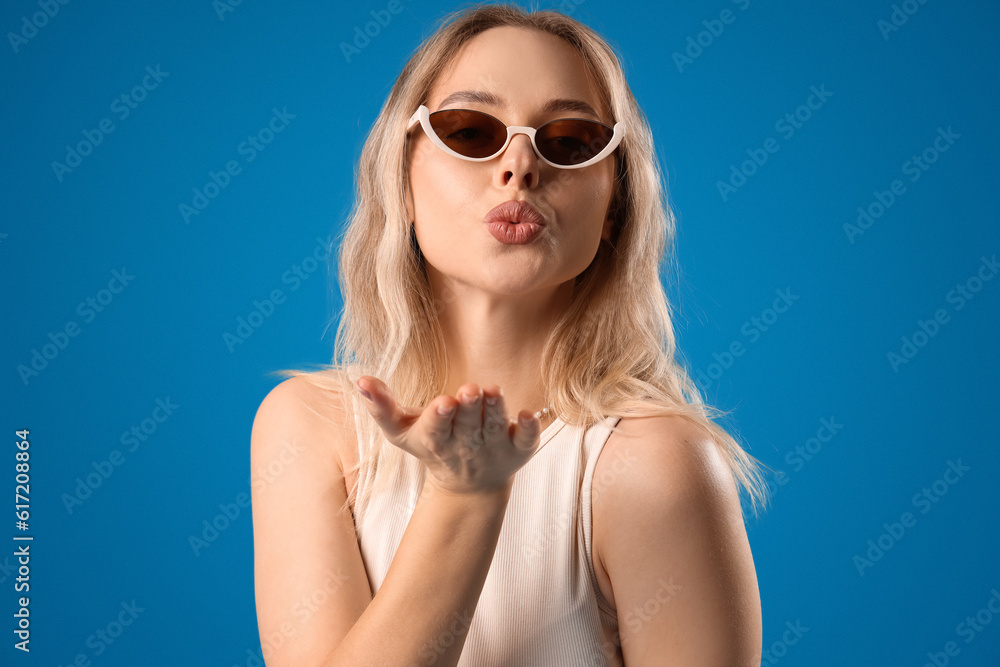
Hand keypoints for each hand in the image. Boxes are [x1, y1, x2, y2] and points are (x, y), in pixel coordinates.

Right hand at [354, 376, 541, 494]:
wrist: (470, 486)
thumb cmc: (432, 445)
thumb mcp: (401, 431)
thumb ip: (381, 406)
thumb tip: (359, 378)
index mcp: (437, 440)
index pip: (435, 430)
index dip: (439, 417)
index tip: (442, 403)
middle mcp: (466, 444)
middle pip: (468, 425)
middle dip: (469, 407)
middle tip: (470, 389)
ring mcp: (494, 446)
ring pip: (496, 427)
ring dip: (496, 409)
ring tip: (494, 390)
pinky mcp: (519, 448)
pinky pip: (527, 440)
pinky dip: (531, 429)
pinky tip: (531, 413)